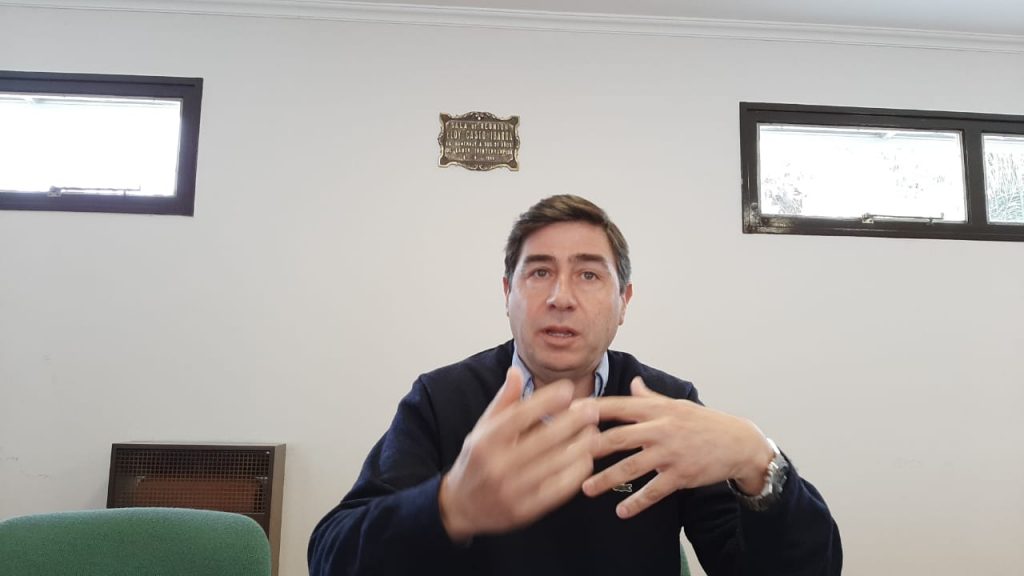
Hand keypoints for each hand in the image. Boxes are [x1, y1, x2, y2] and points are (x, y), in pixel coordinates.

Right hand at [439, 367, 599, 540]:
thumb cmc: (477, 460)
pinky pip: (557, 490)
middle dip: (572, 422)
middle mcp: (497, 465)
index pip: (519, 415)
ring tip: (594, 433)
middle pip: (543, 439)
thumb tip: (515, 372)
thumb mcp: (483, 428)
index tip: (568, 389)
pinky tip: (586, 459)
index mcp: (486, 441)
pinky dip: (575, 473)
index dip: (546, 401)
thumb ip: (502, 402)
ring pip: (555, 464)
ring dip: (580, 447)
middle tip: (593, 410)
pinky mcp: (524, 510)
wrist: (462, 506)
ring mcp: (511, 490)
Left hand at [582, 377, 773, 518]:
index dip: (592, 410)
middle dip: (591, 447)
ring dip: (606, 479)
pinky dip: (636, 503)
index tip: (568, 414)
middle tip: (567, 456)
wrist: (739, 442)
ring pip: (631, 467)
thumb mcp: (676, 404)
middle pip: (618, 437)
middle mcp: (660, 428)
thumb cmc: (704, 422)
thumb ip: (650, 397)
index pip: (618, 407)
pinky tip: (621, 511)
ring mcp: (670, 453)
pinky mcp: (680, 475)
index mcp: (656, 409)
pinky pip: (653, 491)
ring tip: (586, 489)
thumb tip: (632, 384)